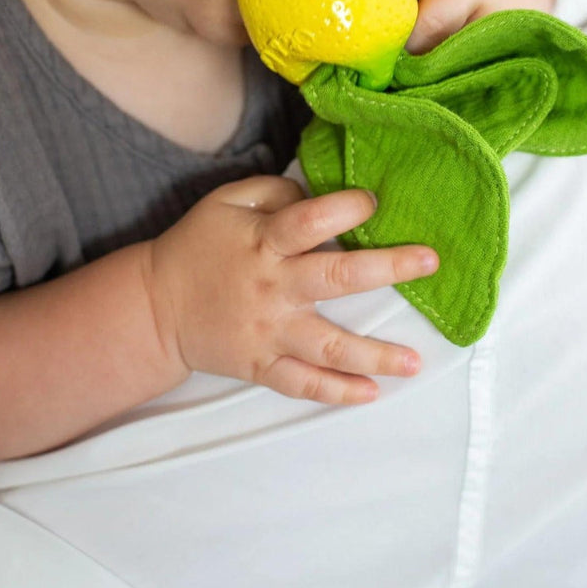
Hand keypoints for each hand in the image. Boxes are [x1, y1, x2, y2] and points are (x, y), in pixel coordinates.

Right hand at [144, 175, 437, 404]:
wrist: (156, 306)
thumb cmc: (200, 244)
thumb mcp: (228, 202)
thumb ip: (275, 193)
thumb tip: (318, 196)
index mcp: (263, 242)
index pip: (309, 221)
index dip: (346, 208)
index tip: (375, 201)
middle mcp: (272, 288)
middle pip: (335, 278)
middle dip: (388, 268)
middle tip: (429, 261)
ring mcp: (268, 332)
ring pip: (328, 347)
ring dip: (375, 355)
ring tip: (415, 361)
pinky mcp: (261, 365)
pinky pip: (302, 384)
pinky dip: (336, 392)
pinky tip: (371, 394)